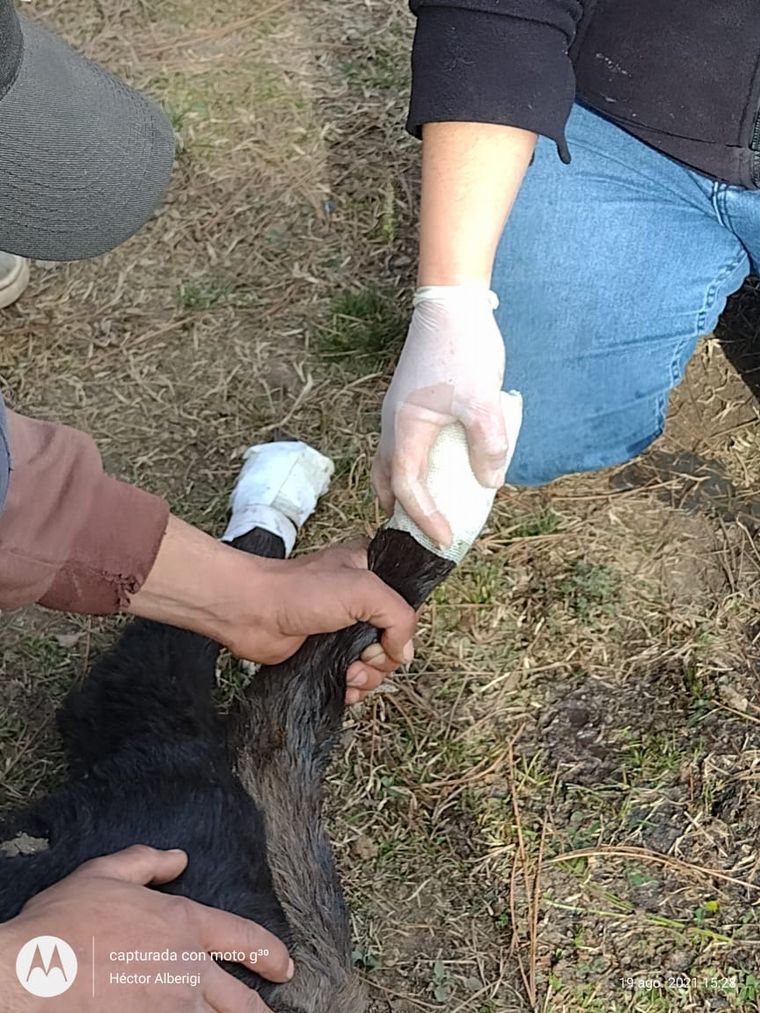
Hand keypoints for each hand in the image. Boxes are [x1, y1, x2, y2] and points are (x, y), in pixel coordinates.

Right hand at [0, 845, 291, 1011]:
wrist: (34, 973)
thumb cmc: (66, 922)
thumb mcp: (105, 873)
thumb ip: (147, 862)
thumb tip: (178, 858)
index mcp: (182, 923)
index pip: (241, 936)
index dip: (268, 952)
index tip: (283, 966)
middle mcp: (187, 968)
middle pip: (239, 999)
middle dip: (259, 1010)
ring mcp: (172, 1008)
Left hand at [128, 518, 415, 680]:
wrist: (251, 613)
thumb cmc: (300, 591)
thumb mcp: (362, 590)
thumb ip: (398, 617)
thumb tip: (405, 653)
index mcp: (373, 571)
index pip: (409, 602)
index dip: (405, 626)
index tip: (391, 637)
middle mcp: (362, 599)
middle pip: (395, 638)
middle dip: (385, 658)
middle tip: (364, 658)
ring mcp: (345, 627)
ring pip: (377, 662)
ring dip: (369, 676)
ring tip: (350, 675)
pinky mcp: (328, 653)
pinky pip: (355, 676)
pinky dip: (354, 687)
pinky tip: (344, 689)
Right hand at [372, 287, 508, 546]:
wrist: (451, 301)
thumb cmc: (465, 350)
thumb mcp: (484, 402)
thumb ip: (488, 447)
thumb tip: (488, 481)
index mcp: (405, 429)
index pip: (406, 488)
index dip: (423, 517)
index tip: (444, 539)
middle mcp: (392, 423)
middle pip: (386, 478)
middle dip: (400, 509)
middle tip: (419, 530)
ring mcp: (397, 409)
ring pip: (391, 460)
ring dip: (403, 487)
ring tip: (426, 504)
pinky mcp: (407, 398)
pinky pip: (402, 443)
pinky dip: (412, 464)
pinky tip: (438, 463)